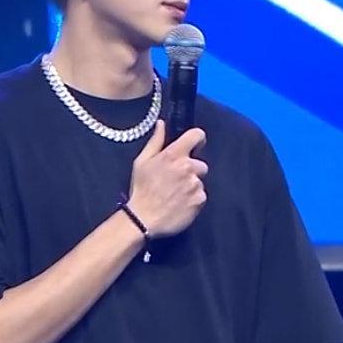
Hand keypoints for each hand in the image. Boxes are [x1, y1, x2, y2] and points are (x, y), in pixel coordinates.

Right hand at [127, 120, 208, 239]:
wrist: (143, 219)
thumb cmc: (141, 189)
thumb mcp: (141, 162)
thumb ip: (155, 141)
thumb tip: (161, 124)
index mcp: (173, 155)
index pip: (196, 135)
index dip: (197, 139)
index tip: (194, 146)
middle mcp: (187, 167)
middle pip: (200, 163)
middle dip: (191, 170)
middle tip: (176, 180)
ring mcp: (195, 184)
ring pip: (199, 180)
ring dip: (191, 185)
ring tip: (176, 194)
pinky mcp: (200, 200)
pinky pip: (201, 195)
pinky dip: (193, 199)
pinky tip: (180, 203)